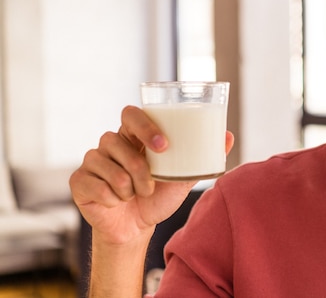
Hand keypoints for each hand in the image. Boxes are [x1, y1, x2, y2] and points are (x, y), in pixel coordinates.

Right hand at [70, 105, 234, 244]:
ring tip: (138, 195)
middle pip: (114, 139)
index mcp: (133, 136)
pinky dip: (111, 198)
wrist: (136, 228)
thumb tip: (228, 136)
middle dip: (136, 164)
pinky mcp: (79, 181)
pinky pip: (93, 184)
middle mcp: (110, 144)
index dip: (144, 125)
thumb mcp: (183, 178)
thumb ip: (202, 158)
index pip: (130, 114)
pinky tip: (117, 202)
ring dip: (127, 186)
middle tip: (151, 181)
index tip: (164, 145)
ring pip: (105, 164)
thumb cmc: (159, 197)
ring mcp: (92, 161)